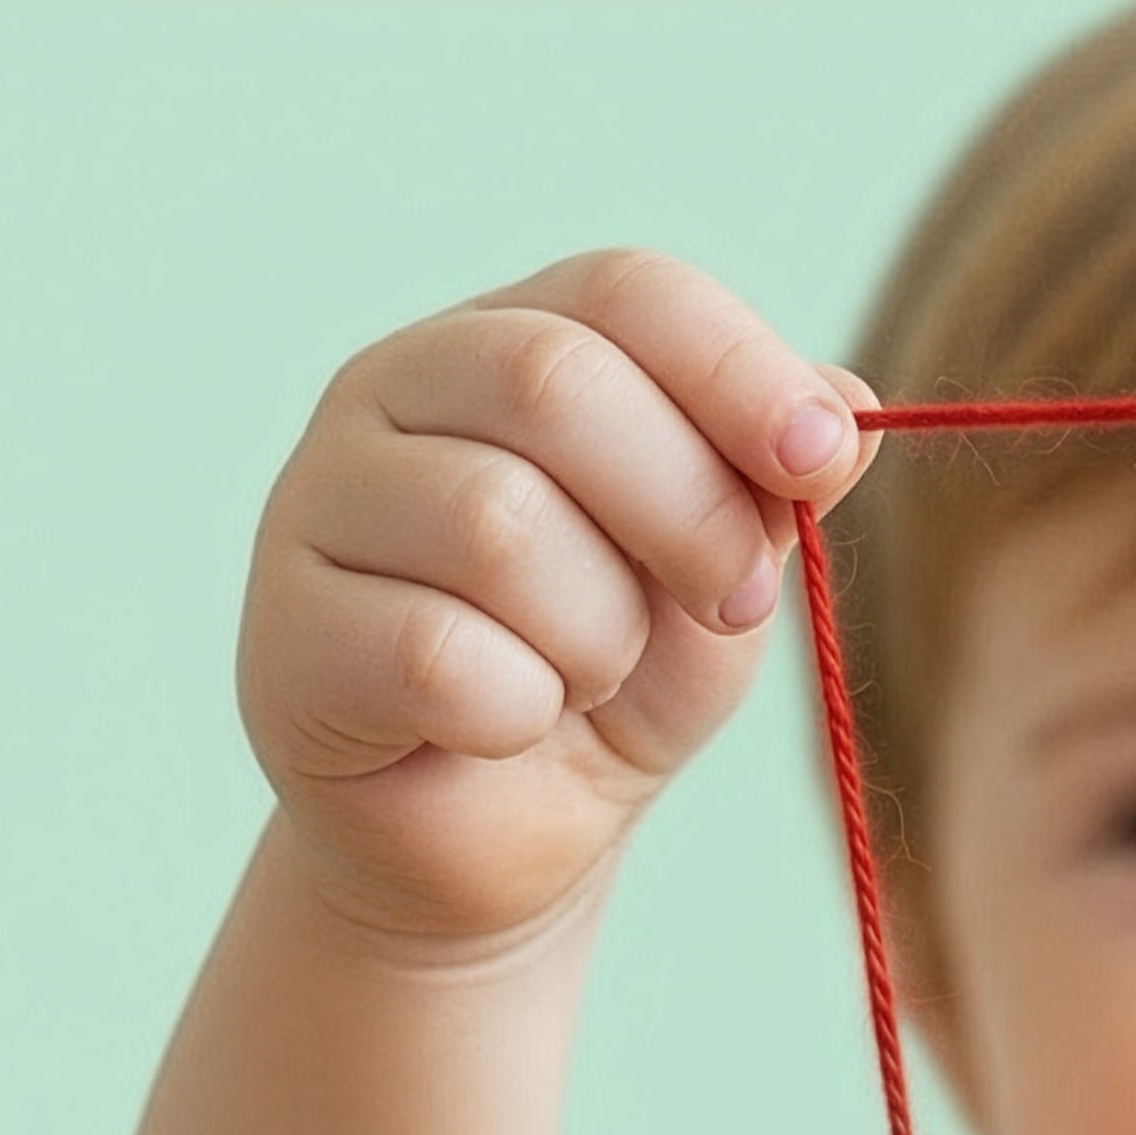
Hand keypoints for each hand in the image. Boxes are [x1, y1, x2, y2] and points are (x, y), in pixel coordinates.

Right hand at [239, 249, 876, 944]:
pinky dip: (514, 712)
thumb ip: (773, 488)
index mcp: (513, 342)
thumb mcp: (723, 579)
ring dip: (597, 637)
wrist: (513, 841)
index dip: (739, 371)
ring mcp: (322, 502)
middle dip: (686, 515)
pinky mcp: (288, 635)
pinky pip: (437, 655)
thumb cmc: (615, 684)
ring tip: (584, 679)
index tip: (819, 463)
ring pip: (497, 526)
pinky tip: (503, 729)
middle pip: (555, 385)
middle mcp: (397, 388)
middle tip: (723, 605)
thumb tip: (847, 402)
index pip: (627, 293)